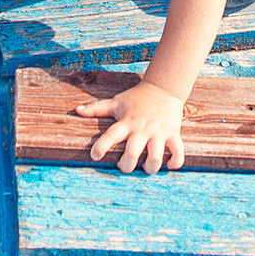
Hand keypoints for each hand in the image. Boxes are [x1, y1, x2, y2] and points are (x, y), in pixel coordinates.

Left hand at [72, 78, 188, 173]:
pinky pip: (178, 152)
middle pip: (133, 153)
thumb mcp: (116, 102)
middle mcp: (142, 129)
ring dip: (150, 167)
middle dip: (126, 165)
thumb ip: (96, 108)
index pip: (110, 135)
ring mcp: (158, 132)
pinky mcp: (173, 134)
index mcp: (126, 122)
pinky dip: (175, 163)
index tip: (94, 156)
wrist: (163, 88)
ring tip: (145, 167)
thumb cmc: (136, 98)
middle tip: (124, 166)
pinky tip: (168, 165)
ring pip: (156, 157)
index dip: (101, 147)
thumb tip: (76, 110)